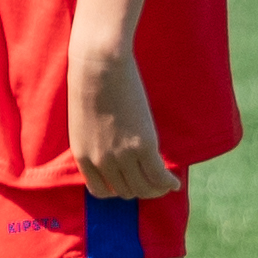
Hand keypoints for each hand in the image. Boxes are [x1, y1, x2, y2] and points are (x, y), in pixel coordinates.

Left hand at [67, 37, 172, 202]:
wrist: (99, 66)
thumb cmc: (88, 84)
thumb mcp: (83, 122)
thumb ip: (95, 141)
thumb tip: (111, 149)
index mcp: (83, 155)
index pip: (100, 190)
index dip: (115, 190)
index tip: (126, 183)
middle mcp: (101, 161)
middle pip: (124, 191)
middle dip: (138, 189)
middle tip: (151, 182)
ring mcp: (122, 155)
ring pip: (143, 188)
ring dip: (155, 190)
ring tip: (164, 183)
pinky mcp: (143, 146)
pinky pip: (158, 176)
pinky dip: (168, 183)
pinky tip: (174, 182)